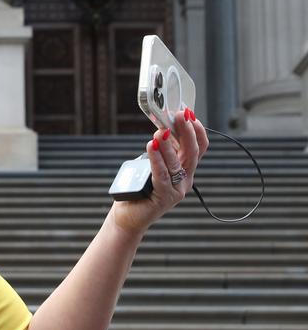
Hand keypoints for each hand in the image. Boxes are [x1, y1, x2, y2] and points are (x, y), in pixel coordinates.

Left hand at [112, 107, 209, 235]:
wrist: (128, 216)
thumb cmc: (139, 188)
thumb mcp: (152, 163)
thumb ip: (161, 149)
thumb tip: (163, 126)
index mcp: (186, 169)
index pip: (200, 147)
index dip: (197, 129)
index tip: (189, 113)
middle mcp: (186, 179)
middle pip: (192, 152)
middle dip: (186, 131)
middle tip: (179, 115)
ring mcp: (178, 189)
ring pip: (177, 162)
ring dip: (168, 144)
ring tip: (160, 130)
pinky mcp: (165, 196)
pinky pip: (162, 174)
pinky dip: (156, 159)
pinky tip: (151, 146)